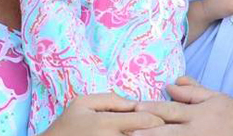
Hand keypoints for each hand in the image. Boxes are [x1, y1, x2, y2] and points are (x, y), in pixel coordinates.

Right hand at [44, 92, 163, 135]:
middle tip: (164, 126)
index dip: (157, 118)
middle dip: (157, 131)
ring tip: (157, 132)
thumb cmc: (67, 124)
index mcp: (107, 123)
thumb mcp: (83, 102)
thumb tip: (135, 102)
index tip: (162, 116)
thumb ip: (110, 99)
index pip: (144, 120)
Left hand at [132, 78, 232, 135]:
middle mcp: (196, 132)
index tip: (137, 106)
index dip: (154, 108)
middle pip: (168, 132)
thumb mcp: (214, 97)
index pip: (172, 111)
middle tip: (131, 130)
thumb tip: (170, 85)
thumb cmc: (230, 114)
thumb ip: (191, 91)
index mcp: (198, 114)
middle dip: (149, 131)